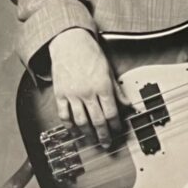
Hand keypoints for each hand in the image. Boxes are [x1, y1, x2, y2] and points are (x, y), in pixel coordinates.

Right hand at [49, 28, 128, 148]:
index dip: (115, 125)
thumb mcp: (109, 71)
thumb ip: (117, 90)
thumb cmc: (91, 55)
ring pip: (80, 121)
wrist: (70, 44)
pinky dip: (69, 125)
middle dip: (103, 134)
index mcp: (103, 86)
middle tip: (106, 144)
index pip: (112, 112)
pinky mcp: (60, 94)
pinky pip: (64, 114)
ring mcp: (72, 94)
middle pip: (97, 120)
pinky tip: (74, 130)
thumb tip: (128, 105)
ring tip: (92, 140)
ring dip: (87, 133)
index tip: (117, 131)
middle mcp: (88, 92)